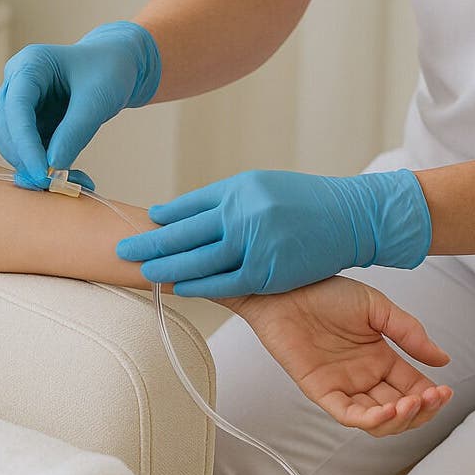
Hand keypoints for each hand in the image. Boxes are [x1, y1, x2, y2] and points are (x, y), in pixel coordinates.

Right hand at [0, 21, 160, 188]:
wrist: (118, 65)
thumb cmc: (109, 71)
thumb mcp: (98, 99)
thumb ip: (75, 131)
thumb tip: (53, 166)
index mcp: (30, 65)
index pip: (16, 108)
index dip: (25, 143)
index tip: (42, 173)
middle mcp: (17, 83)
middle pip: (7, 129)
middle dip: (28, 160)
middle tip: (58, 185)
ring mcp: (20, 104)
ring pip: (15, 145)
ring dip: (38, 168)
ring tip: (76, 181)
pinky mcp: (30, 123)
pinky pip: (30, 152)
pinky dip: (48, 168)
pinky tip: (74, 176)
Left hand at [116, 168, 430, 296]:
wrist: (352, 217)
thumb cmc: (304, 201)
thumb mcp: (261, 187)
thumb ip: (222, 200)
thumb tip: (177, 213)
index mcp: (238, 189)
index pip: (189, 205)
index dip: (163, 218)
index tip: (142, 223)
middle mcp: (242, 212)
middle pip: (185, 232)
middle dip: (150, 242)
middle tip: (122, 248)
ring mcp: (254, 242)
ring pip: (200, 259)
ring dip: (168, 267)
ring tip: (144, 271)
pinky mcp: (268, 270)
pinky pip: (225, 282)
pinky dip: (200, 285)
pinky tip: (181, 287)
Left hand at [229, 276, 452, 435]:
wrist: (287, 285)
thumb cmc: (324, 291)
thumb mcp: (376, 307)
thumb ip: (409, 332)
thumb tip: (442, 359)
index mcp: (379, 358)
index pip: (413, 387)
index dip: (431, 395)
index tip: (445, 391)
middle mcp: (363, 376)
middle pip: (400, 410)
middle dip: (421, 410)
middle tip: (432, 398)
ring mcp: (343, 385)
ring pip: (377, 420)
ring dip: (400, 419)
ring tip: (413, 403)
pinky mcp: (321, 389)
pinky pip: (348, 414)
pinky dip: (370, 419)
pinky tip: (389, 410)